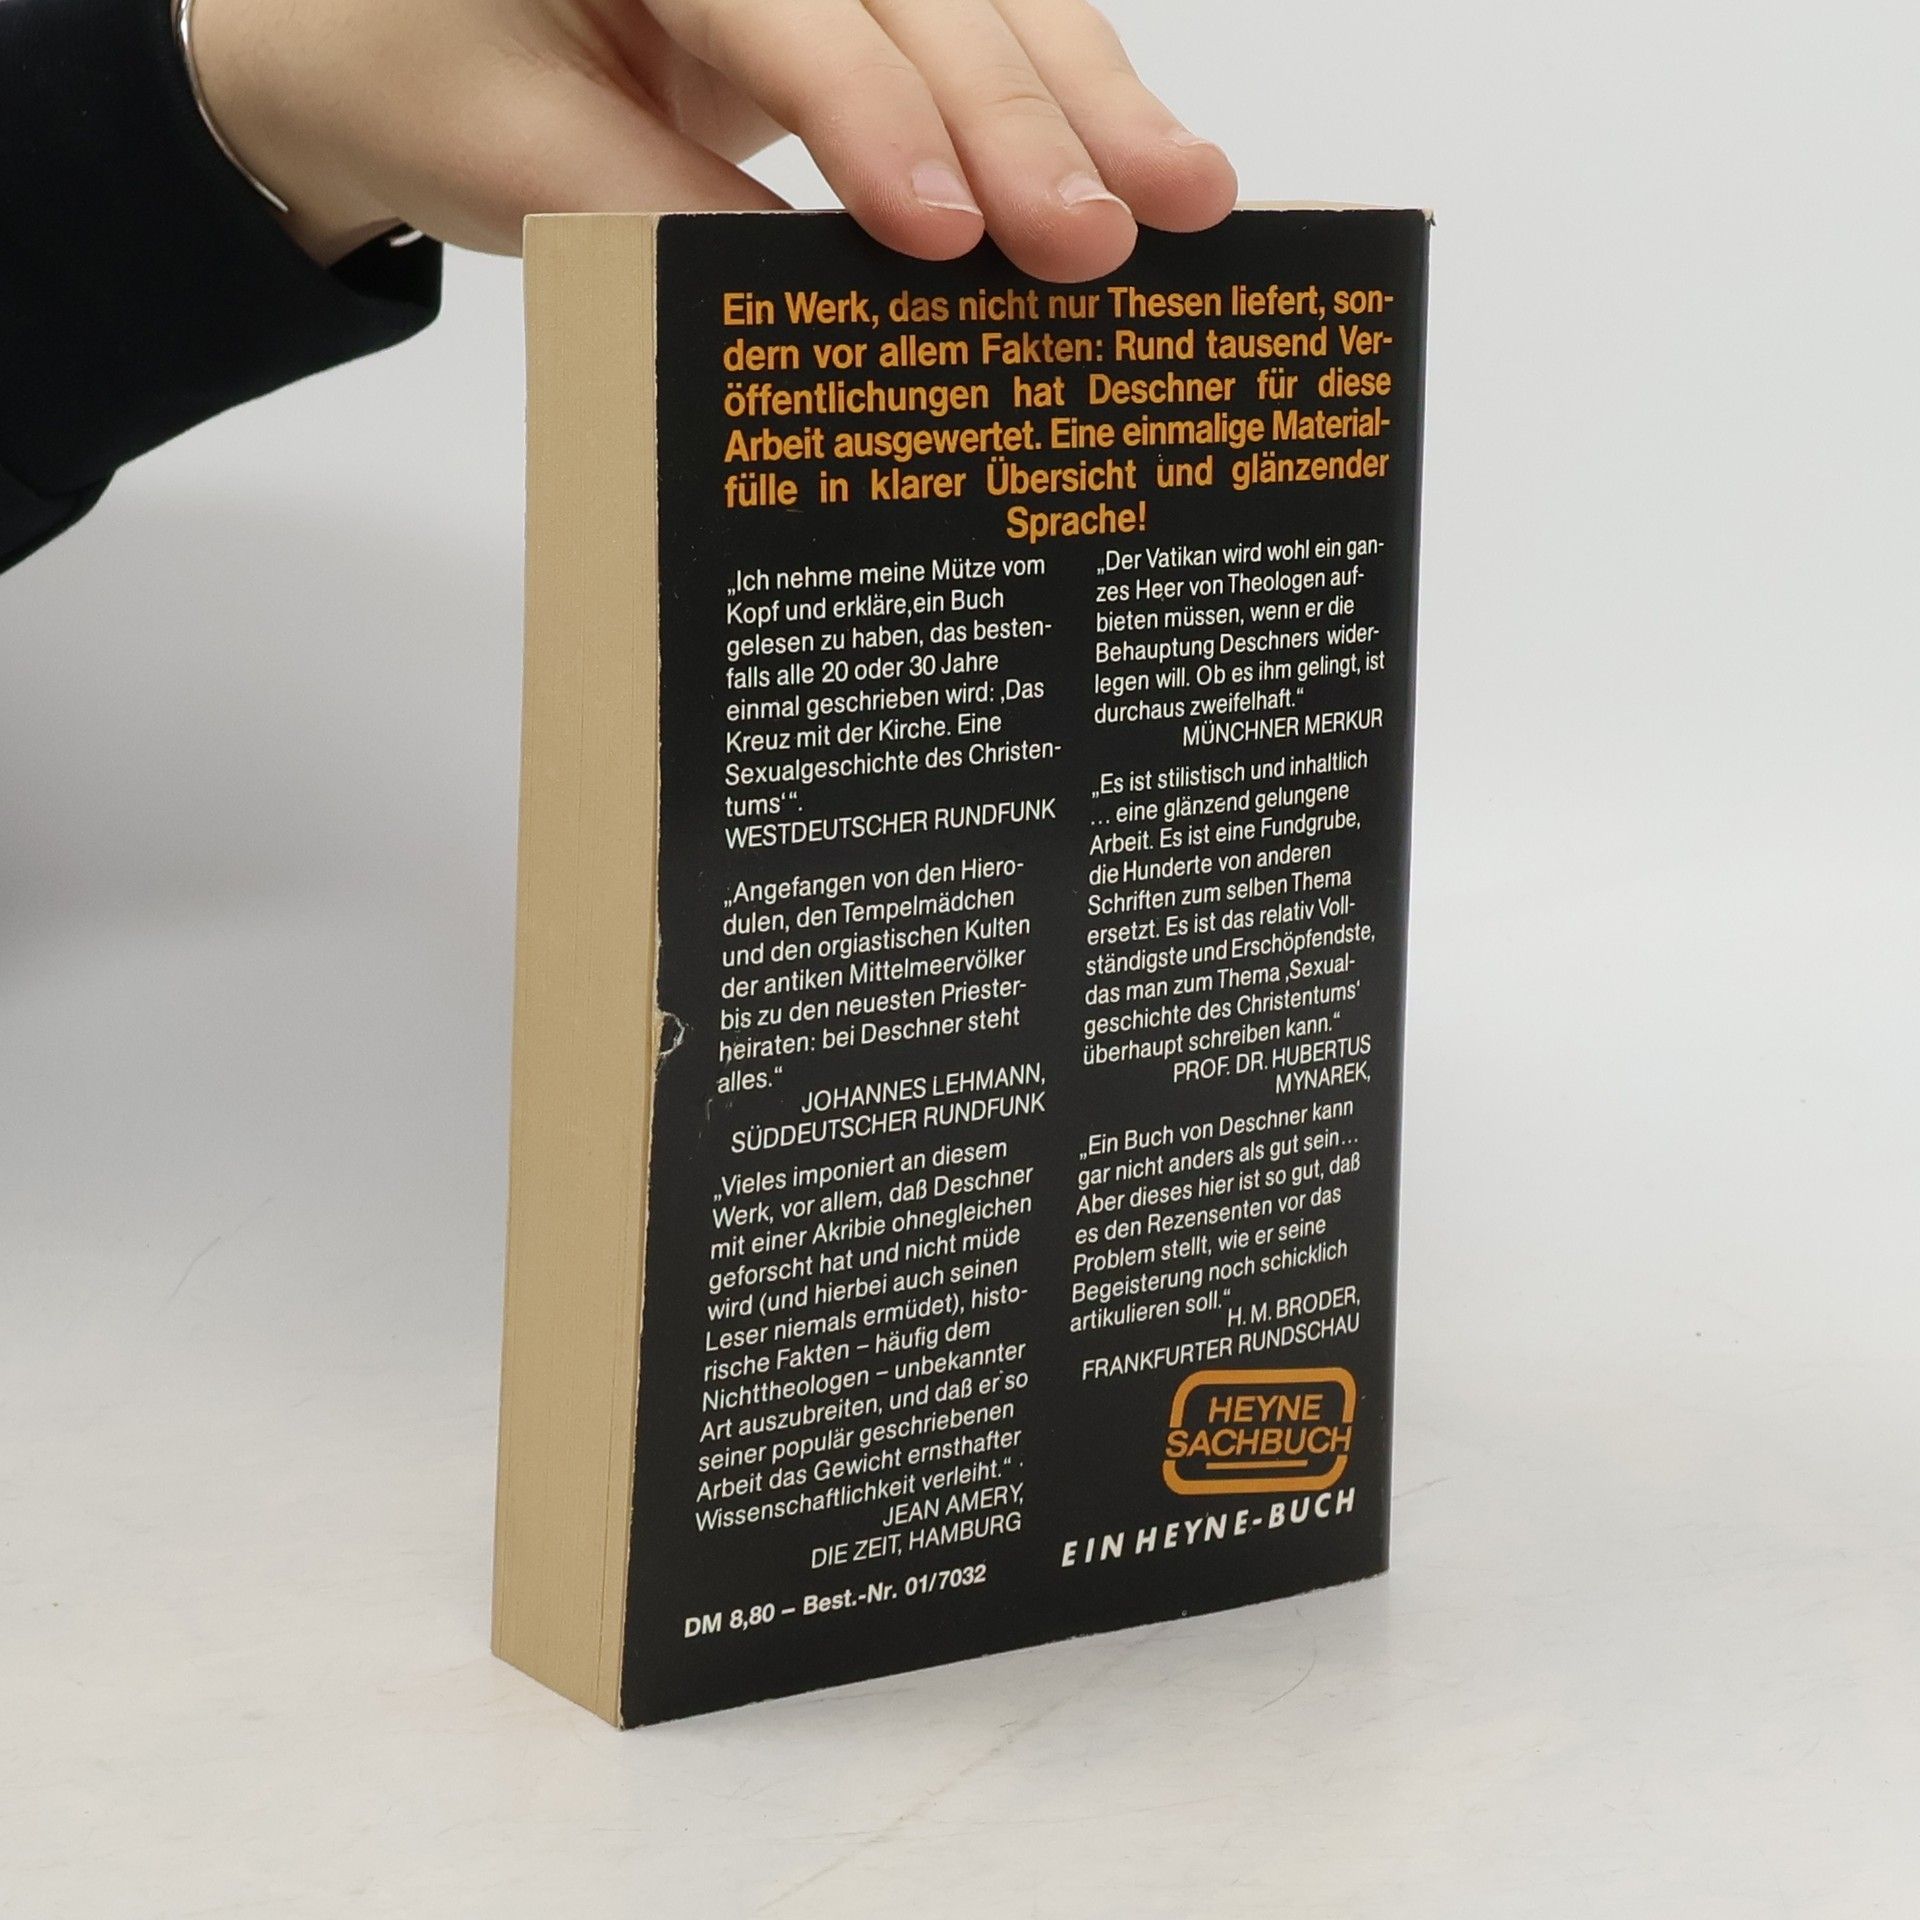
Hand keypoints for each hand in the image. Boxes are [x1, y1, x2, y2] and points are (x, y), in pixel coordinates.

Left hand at [190, 0, 1236, 279]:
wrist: (375, 40)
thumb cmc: (426, 83)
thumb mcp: (529, 166)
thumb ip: (683, 227)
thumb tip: (852, 313)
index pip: (778, 0)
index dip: (874, 113)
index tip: (946, 232)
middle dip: (1019, 111)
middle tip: (1104, 234)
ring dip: (1084, 96)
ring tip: (1188, 195)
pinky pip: (966, 32)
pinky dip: (1056, 100)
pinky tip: (1139, 159)